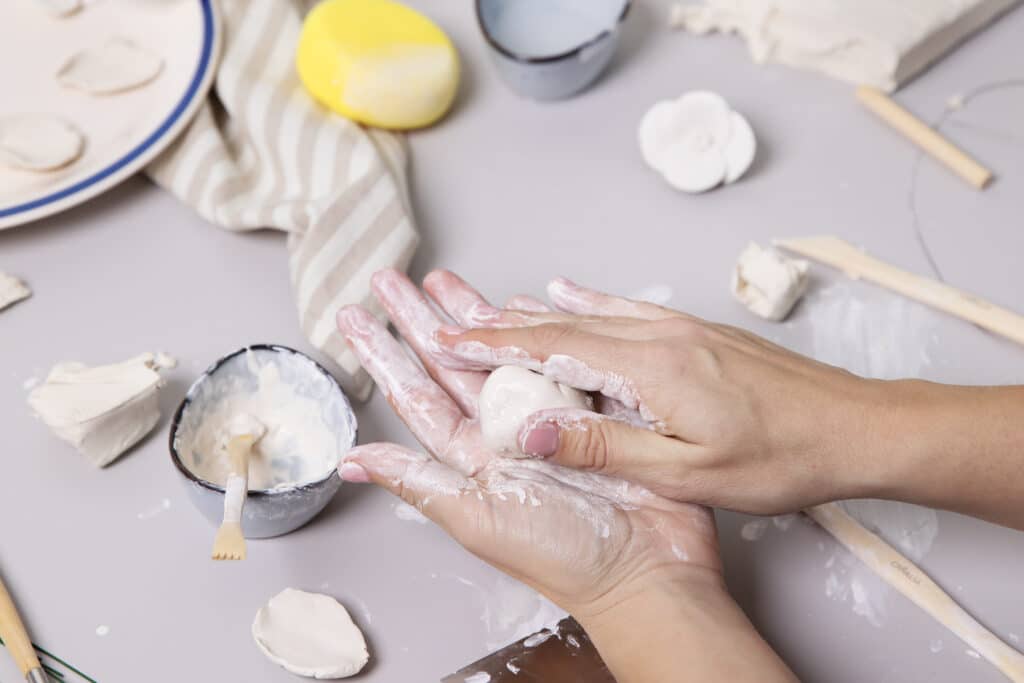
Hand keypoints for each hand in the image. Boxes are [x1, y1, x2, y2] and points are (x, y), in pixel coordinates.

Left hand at [335, 270, 722, 618]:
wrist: (647, 567)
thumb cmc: (564, 557)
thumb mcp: (479, 519)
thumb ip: (419, 482)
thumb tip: (352, 460)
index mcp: (473, 458)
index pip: (416, 395)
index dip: (385, 354)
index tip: (356, 317)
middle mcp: (504, 433)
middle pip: (454, 363)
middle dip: (424, 319)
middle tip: (393, 279)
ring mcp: (548, 417)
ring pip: (503, 353)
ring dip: (477, 316)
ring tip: (447, 280)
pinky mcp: (592, 408)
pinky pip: (561, 356)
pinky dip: (542, 329)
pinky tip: (524, 304)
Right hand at [428, 272, 893, 514]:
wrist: (856, 426)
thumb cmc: (782, 456)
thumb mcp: (688, 471)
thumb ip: (605, 449)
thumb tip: (532, 432)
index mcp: (651, 368)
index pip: (551, 349)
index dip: (491, 345)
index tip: (445, 338)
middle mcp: (660, 336)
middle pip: (561, 323)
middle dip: (498, 325)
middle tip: (448, 319)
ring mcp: (680, 329)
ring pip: (590, 313)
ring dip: (535, 314)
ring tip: (490, 309)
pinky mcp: (696, 333)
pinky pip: (626, 309)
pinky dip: (586, 302)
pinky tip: (567, 291)